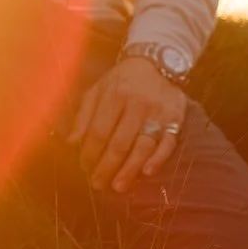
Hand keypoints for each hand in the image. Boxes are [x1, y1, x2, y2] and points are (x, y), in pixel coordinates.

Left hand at [66, 55, 186, 193]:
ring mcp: (158, 112)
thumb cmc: (121, 82)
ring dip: (130, 169)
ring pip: (143, 145)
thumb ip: (83, 116)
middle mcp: (137, 104)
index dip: (90, 153)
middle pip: (120, 142)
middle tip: (98, 184)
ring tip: (118, 186)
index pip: (99, 131)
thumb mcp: (97, 91)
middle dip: (107, 167)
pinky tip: (147, 172)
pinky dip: (158, 159)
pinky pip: (168, 143)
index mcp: (115, 95)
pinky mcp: (176, 118)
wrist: (156, 63)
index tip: (84, 169)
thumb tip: (71, 143)